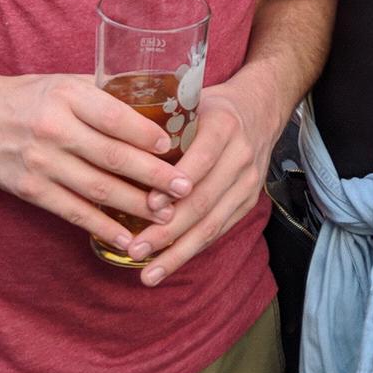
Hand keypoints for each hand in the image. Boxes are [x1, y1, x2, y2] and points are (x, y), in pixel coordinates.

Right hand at [0, 71, 191, 258]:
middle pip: (113, 157)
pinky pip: (73, 212)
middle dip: (153, 176)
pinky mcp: (31, 190)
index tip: (175, 147)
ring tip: (166, 215)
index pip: (115, 117)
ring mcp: (41, 163)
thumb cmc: (31, 97)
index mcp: (68, 97)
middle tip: (184, 188)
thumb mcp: (65, 83)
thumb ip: (106, 94)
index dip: (147, 135)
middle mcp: (55, 130)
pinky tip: (126, 237)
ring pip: (97, 189)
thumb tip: (159, 101)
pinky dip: (101, 226)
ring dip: (135, 205)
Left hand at [129, 74, 277, 283]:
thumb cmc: (212, 107)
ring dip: (178, 252)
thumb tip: (112, 136)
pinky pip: (219, 230)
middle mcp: (240, 156)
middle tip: (136, 249)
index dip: (174, 186)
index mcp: (223, 126)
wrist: (260, 110)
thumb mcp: (192, 99)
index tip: (148, 205)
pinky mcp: (249, 201)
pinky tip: (168, 263)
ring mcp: (248, 182)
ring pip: (212, 224)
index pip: (200, 160)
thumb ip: (162, 118)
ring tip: (149, 272)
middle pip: (203, 201)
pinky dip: (192, 249)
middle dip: (168, 230)